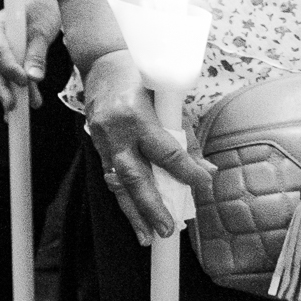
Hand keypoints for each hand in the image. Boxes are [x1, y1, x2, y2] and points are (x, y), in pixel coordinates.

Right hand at [0, 0, 61, 112]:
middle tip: (13, 106)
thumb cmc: (42, 9)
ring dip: (11, 93)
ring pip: (0, 76)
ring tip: (22, 110)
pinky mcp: (9, 59)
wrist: (43, 0)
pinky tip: (24, 107)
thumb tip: (34, 78)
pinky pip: (10, 77)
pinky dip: (18, 92)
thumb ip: (36, 53)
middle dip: (3, 88)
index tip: (24, 81)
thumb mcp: (42, 29)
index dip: (9, 67)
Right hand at [80, 50, 215, 243]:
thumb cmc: (141, 77)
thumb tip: (205, 170)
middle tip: (166, 230)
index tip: (202, 184)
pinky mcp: (95, 143)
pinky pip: (111, 174)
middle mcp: (116, 130)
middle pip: (135, 176)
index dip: (186, 171)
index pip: (166, 151)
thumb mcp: (167, 99)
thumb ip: (186, 136)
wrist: (101, 64)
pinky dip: (122, 195)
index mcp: (136, 115)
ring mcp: (101, 138)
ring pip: (118, 181)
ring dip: (133, 210)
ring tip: (146, 235)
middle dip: (151, 206)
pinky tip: (132, 214)